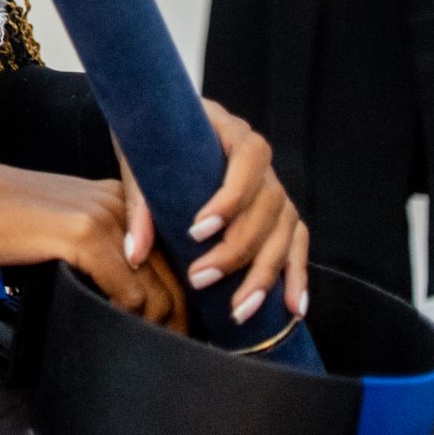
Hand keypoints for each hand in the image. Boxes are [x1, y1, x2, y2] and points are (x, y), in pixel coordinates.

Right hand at [0, 158, 186, 331]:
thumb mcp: (57, 223)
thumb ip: (95, 244)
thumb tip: (127, 290)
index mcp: (115, 194)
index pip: (170, 248)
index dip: (179, 290)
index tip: (174, 324)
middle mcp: (117, 200)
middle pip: (174, 271)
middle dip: (178, 317)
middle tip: (172, 349)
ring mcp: (102, 215)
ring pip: (157, 288)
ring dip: (156, 327)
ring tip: (145, 349)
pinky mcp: (81, 234)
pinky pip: (127, 292)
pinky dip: (126, 319)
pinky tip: (111, 328)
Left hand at [120, 101, 308, 328]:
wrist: (159, 125)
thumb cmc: (151, 138)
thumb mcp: (137, 158)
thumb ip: (139, 202)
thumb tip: (136, 253)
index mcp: (229, 128)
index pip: (247, 159)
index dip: (230, 198)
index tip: (197, 231)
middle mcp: (259, 157)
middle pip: (268, 204)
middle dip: (236, 248)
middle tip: (199, 278)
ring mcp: (272, 185)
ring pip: (284, 229)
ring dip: (265, 273)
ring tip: (239, 309)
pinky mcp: (277, 212)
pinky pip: (297, 242)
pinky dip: (296, 274)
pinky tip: (292, 306)